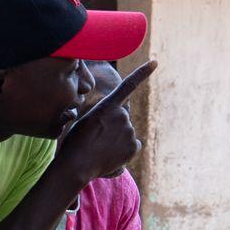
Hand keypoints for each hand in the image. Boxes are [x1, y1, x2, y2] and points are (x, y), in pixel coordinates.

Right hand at [57, 60, 151, 181]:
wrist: (75, 166)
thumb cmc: (74, 144)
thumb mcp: (84, 122)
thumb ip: (104, 117)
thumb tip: (121, 126)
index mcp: (107, 106)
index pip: (128, 85)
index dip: (142, 73)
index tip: (155, 62)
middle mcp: (122, 115)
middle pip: (122, 119)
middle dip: (113, 127)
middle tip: (96, 140)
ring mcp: (130, 131)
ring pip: (126, 134)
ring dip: (116, 141)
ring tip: (99, 150)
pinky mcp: (134, 146)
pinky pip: (132, 147)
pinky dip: (124, 152)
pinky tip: (109, 157)